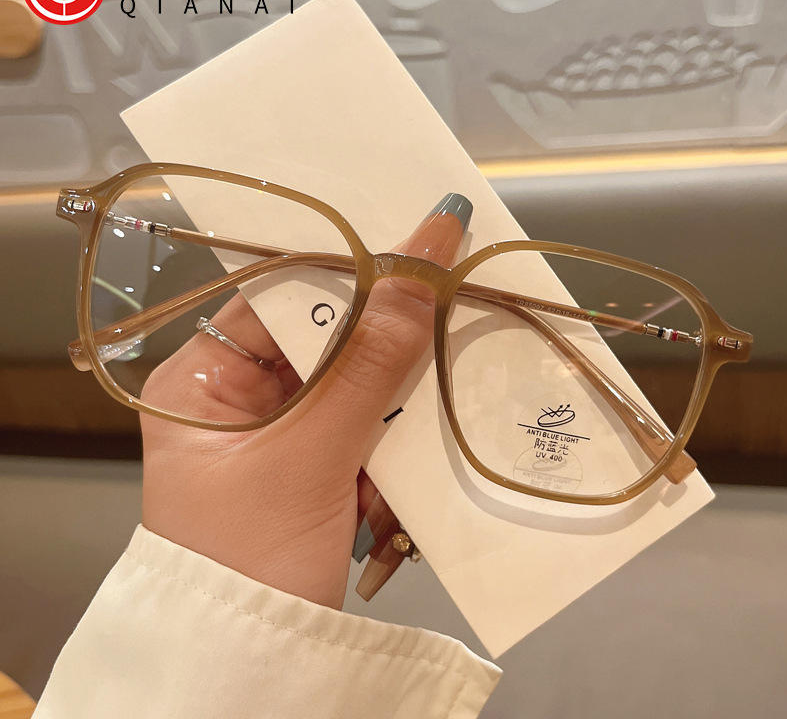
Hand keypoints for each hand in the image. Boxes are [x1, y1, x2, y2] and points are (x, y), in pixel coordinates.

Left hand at [139, 195, 470, 608]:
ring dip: (396, 420)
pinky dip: (392, 461)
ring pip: (358, 392)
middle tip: (447, 325)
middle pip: (328, 343)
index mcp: (202, 382)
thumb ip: (367, 364)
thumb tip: (420, 266)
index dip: (349, 270)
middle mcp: (238, 402)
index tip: (418, 248)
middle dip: (387, 353)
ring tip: (413, 440)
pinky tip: (391, 502)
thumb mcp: (307, 460)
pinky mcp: (318, 476)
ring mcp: (281, 440)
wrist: (250, 683)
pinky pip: (369, 439)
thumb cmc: (246, 567)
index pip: (280, 296)